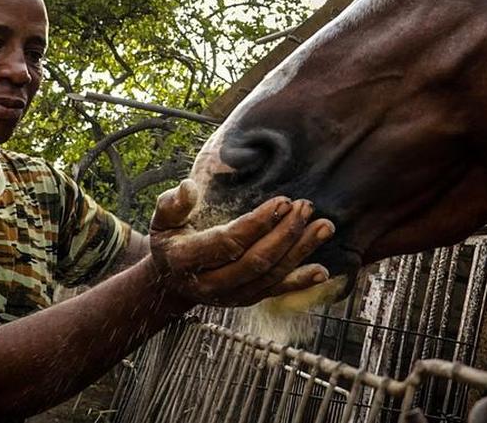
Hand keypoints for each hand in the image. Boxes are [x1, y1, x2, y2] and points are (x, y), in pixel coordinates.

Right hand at [149, 179, 334, 306]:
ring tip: (324, 227)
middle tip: (305, 208)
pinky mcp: (246, 300)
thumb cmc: (170, 241)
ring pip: (270, 276)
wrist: (172, 280)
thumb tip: (189, 187)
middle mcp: (211, 284)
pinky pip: (275, 292)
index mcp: (187, 260)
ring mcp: (231, 296)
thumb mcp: (162, 220)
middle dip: (285, 234)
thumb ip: (172, 204)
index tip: (281, 201)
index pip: (229, 243)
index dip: (257, 224)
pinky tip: (322, 271)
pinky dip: (300, 282)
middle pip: (255, 261)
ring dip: (300, 252)